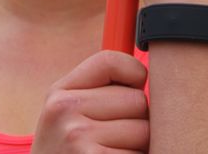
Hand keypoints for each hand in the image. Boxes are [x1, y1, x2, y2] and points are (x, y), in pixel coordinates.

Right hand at [31, 50, 149, 153]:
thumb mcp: (65, 121)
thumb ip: (96, 95)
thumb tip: (148, 75)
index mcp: (59, 94)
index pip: (110, 61)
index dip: (134, 74)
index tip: (136, 87)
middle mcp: (65, 111)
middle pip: (137, 100)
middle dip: (137, 121)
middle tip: (115, 141)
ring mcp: (79, 140)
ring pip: (145, 131)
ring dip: (140, 147)